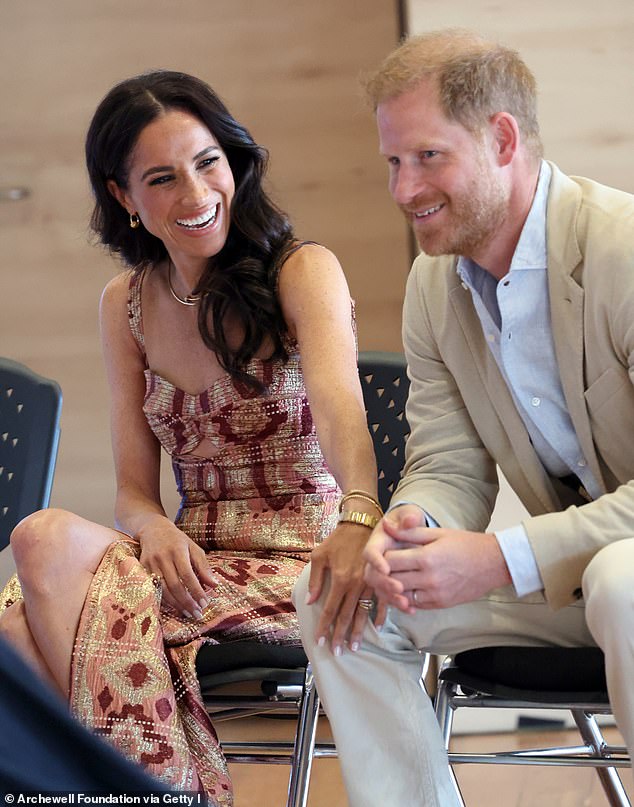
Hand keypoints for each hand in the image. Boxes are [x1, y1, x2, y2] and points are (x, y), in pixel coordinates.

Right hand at [136, 515, 215, 618]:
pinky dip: (164, 600)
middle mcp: (163, 558)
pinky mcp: (142, 569)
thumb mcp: (193, 548)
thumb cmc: (177, 540)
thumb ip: (204, 567)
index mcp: (178, 551)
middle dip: (187, 602)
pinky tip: (173, 607)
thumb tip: (215, 585)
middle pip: (175, 586)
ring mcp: (150, 564)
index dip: (196, 591)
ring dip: (176, 605)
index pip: (188, 575)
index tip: (205, 603)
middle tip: (197, 614)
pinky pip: (153, 589)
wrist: (152, 529)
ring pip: (163, 590)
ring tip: (188, 613)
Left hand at [305, 522, 384, 654]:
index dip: (324, 627)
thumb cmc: (338, 539)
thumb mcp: (320, 555)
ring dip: (358, 631)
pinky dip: (380, 615)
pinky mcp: (380, 579)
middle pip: (346, 616)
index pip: (329, 610)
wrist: (362, 524)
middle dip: (340, 636)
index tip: (320, 642)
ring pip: (363, 613)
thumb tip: (310, 601)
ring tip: (354, 646)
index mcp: (339, 579)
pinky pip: (381, 601)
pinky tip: (377, 627)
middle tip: (337, 652)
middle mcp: (355, 585)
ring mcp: (369, 584)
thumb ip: (316, 580)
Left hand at [366, 518, 510, 612]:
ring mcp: (435, 594)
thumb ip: (409, 532)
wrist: (493, 563)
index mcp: (425, 557)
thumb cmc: (465, 544)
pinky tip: (408, 587)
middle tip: (383, 567)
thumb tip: (386, 525)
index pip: (389, 561)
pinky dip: (407, 598)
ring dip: (394, 588)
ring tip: (394, 577)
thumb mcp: (437, 533)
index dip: (381, 558)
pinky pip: (415, 604)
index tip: (382, 553)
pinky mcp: (440, 604)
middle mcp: (428, 579)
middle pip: (392, 580)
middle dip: (384, 574)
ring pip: (401, 596)